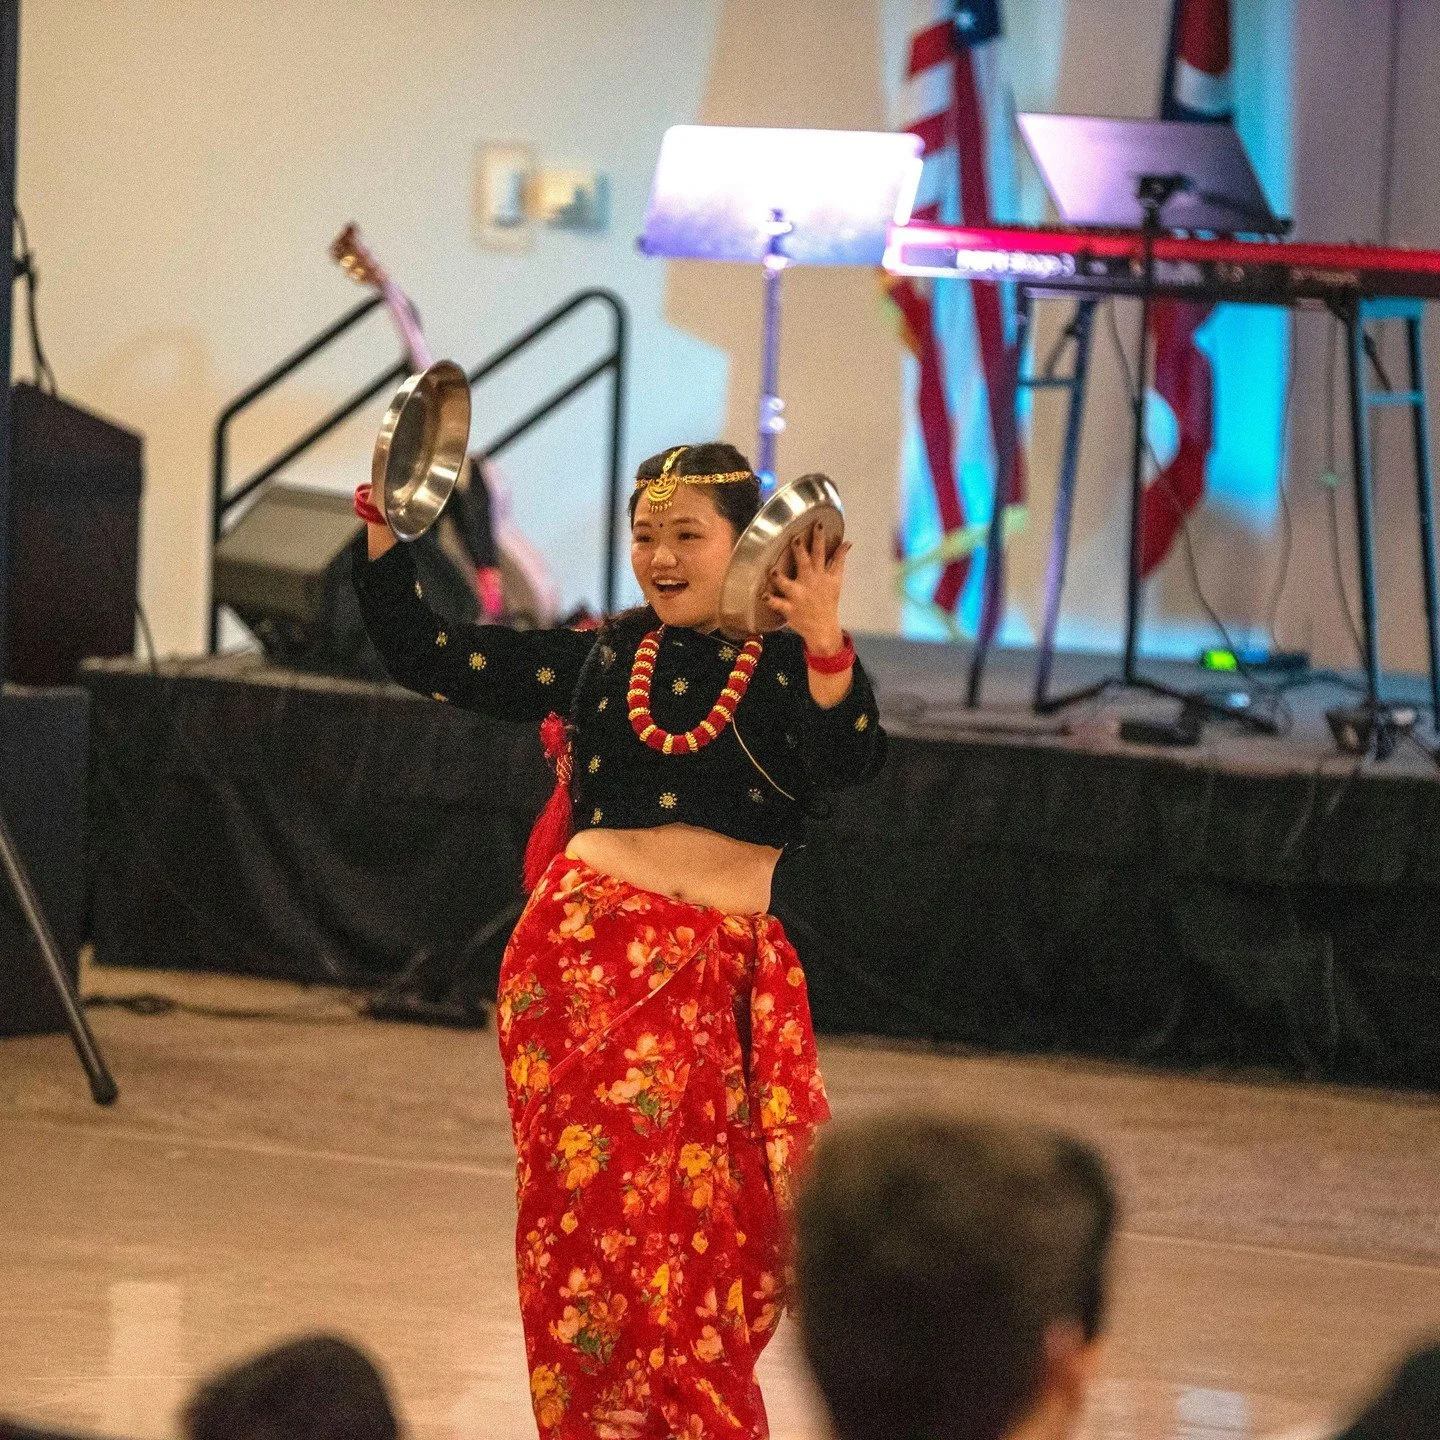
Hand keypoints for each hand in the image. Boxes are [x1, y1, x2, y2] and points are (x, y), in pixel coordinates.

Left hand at [764, 526, 850, 653]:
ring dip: (780, 578)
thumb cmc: (828, 601)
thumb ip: (839, 559)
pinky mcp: (789, 609)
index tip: (817, 523)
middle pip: (805, 564)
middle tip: (795, 539)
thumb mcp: (837, 580)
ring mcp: (798, 597)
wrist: (823, 627)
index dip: (819, 538)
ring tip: (773, 570)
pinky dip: (770, 600)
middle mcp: (810, 583)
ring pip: (788, 585)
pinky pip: (777, 604)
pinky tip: (762, 594)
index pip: (822, 553)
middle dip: (801, 552)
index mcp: (821, 575)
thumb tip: (848, 542)